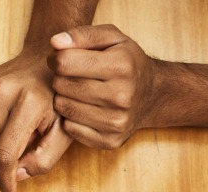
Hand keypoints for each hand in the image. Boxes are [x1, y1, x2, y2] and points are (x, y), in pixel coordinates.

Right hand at [0, 45, 73, 191]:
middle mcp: (2, 91)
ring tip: (21, 128)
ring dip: (0, 143)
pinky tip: (9, 117)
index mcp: (28, 102)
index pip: (5, 153)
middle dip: (8, 158)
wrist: (47, 57)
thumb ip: (45, 158)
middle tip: (29, 144)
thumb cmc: (60, 98)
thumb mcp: (65, 131)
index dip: (5, 178)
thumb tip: (17, 176)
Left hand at [49, 25, 156, 148]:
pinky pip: (71, 129)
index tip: (59, 59)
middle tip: (69, 76)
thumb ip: (83, 35)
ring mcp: (116, 122)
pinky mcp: (110, 140)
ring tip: (75, 91)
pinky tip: (82, 108)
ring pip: (65, 109)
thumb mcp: (112, 38)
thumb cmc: (127, 62)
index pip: (65, 63)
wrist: (152, 95)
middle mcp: (121, 96)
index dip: (56, 59)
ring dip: (63, 98)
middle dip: (60, 78)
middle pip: (63, 86)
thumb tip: (55, 43)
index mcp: (121, 66)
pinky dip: (70, 118)